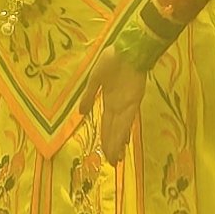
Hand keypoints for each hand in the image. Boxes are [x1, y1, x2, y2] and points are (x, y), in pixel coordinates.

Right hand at [83, 48, 148, 162]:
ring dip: (118, 144)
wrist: (127, 49)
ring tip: (117, 160)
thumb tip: (80, 113)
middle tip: (112, 164)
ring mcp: (127, 105)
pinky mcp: (134, 101)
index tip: (104, 153)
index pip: (106, 125)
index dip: (105, 139)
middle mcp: (118, 107)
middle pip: (114, 131)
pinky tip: (123, 143)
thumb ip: (88, 96)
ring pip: (121, 129)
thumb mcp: (95, 79)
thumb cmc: (111, 60)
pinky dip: (124, 132)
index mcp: (108, 101)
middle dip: (112, 147)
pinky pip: (128, 120)